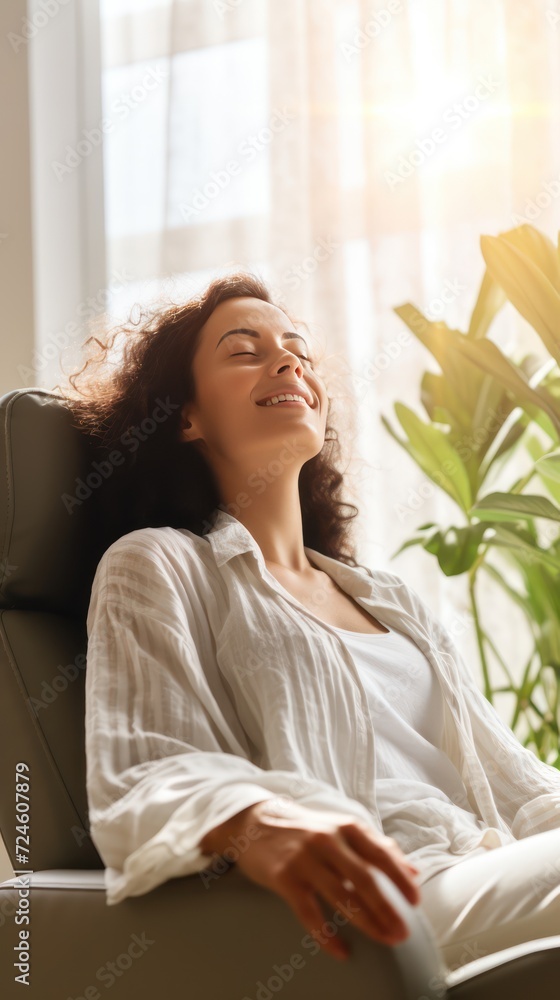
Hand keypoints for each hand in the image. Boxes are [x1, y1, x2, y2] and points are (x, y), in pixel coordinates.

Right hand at [227, 799, 420, 961]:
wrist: (255, 821)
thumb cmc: (306, 828)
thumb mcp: (341, 828)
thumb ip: (377, 846)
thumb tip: (414, 870)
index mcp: (346, 827)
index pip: (381, 854)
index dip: (400, 878)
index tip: (416, 902)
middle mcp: (327, 840)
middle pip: (364, 879)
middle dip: (387, 908)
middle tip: (403, 933)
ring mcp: (305, 859)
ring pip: (341, 897)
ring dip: (367, 922)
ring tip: (384, 940)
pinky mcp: (285, 877)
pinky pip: (310, 913)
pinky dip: (327, 935)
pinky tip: (342, 951)